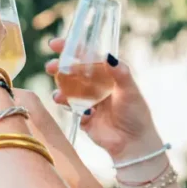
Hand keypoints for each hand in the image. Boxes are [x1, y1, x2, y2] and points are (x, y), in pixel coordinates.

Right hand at [45, 39, 158, 158]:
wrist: (133, 143)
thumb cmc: (136, 114)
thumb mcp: (130, 90)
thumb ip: (119, 73)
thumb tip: (108, 56)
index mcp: (107, 74)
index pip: (86, 57)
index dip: (71, 48)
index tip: (55, 44)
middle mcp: (95, 85)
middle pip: (73, 72)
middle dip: (59, 68)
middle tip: (50, 67)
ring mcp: (87, 100)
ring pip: (68, 89)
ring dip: (61, 89)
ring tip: (59, 96)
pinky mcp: (82, 116)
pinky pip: (70, 108)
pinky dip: (70, 107)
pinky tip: (84, 113)